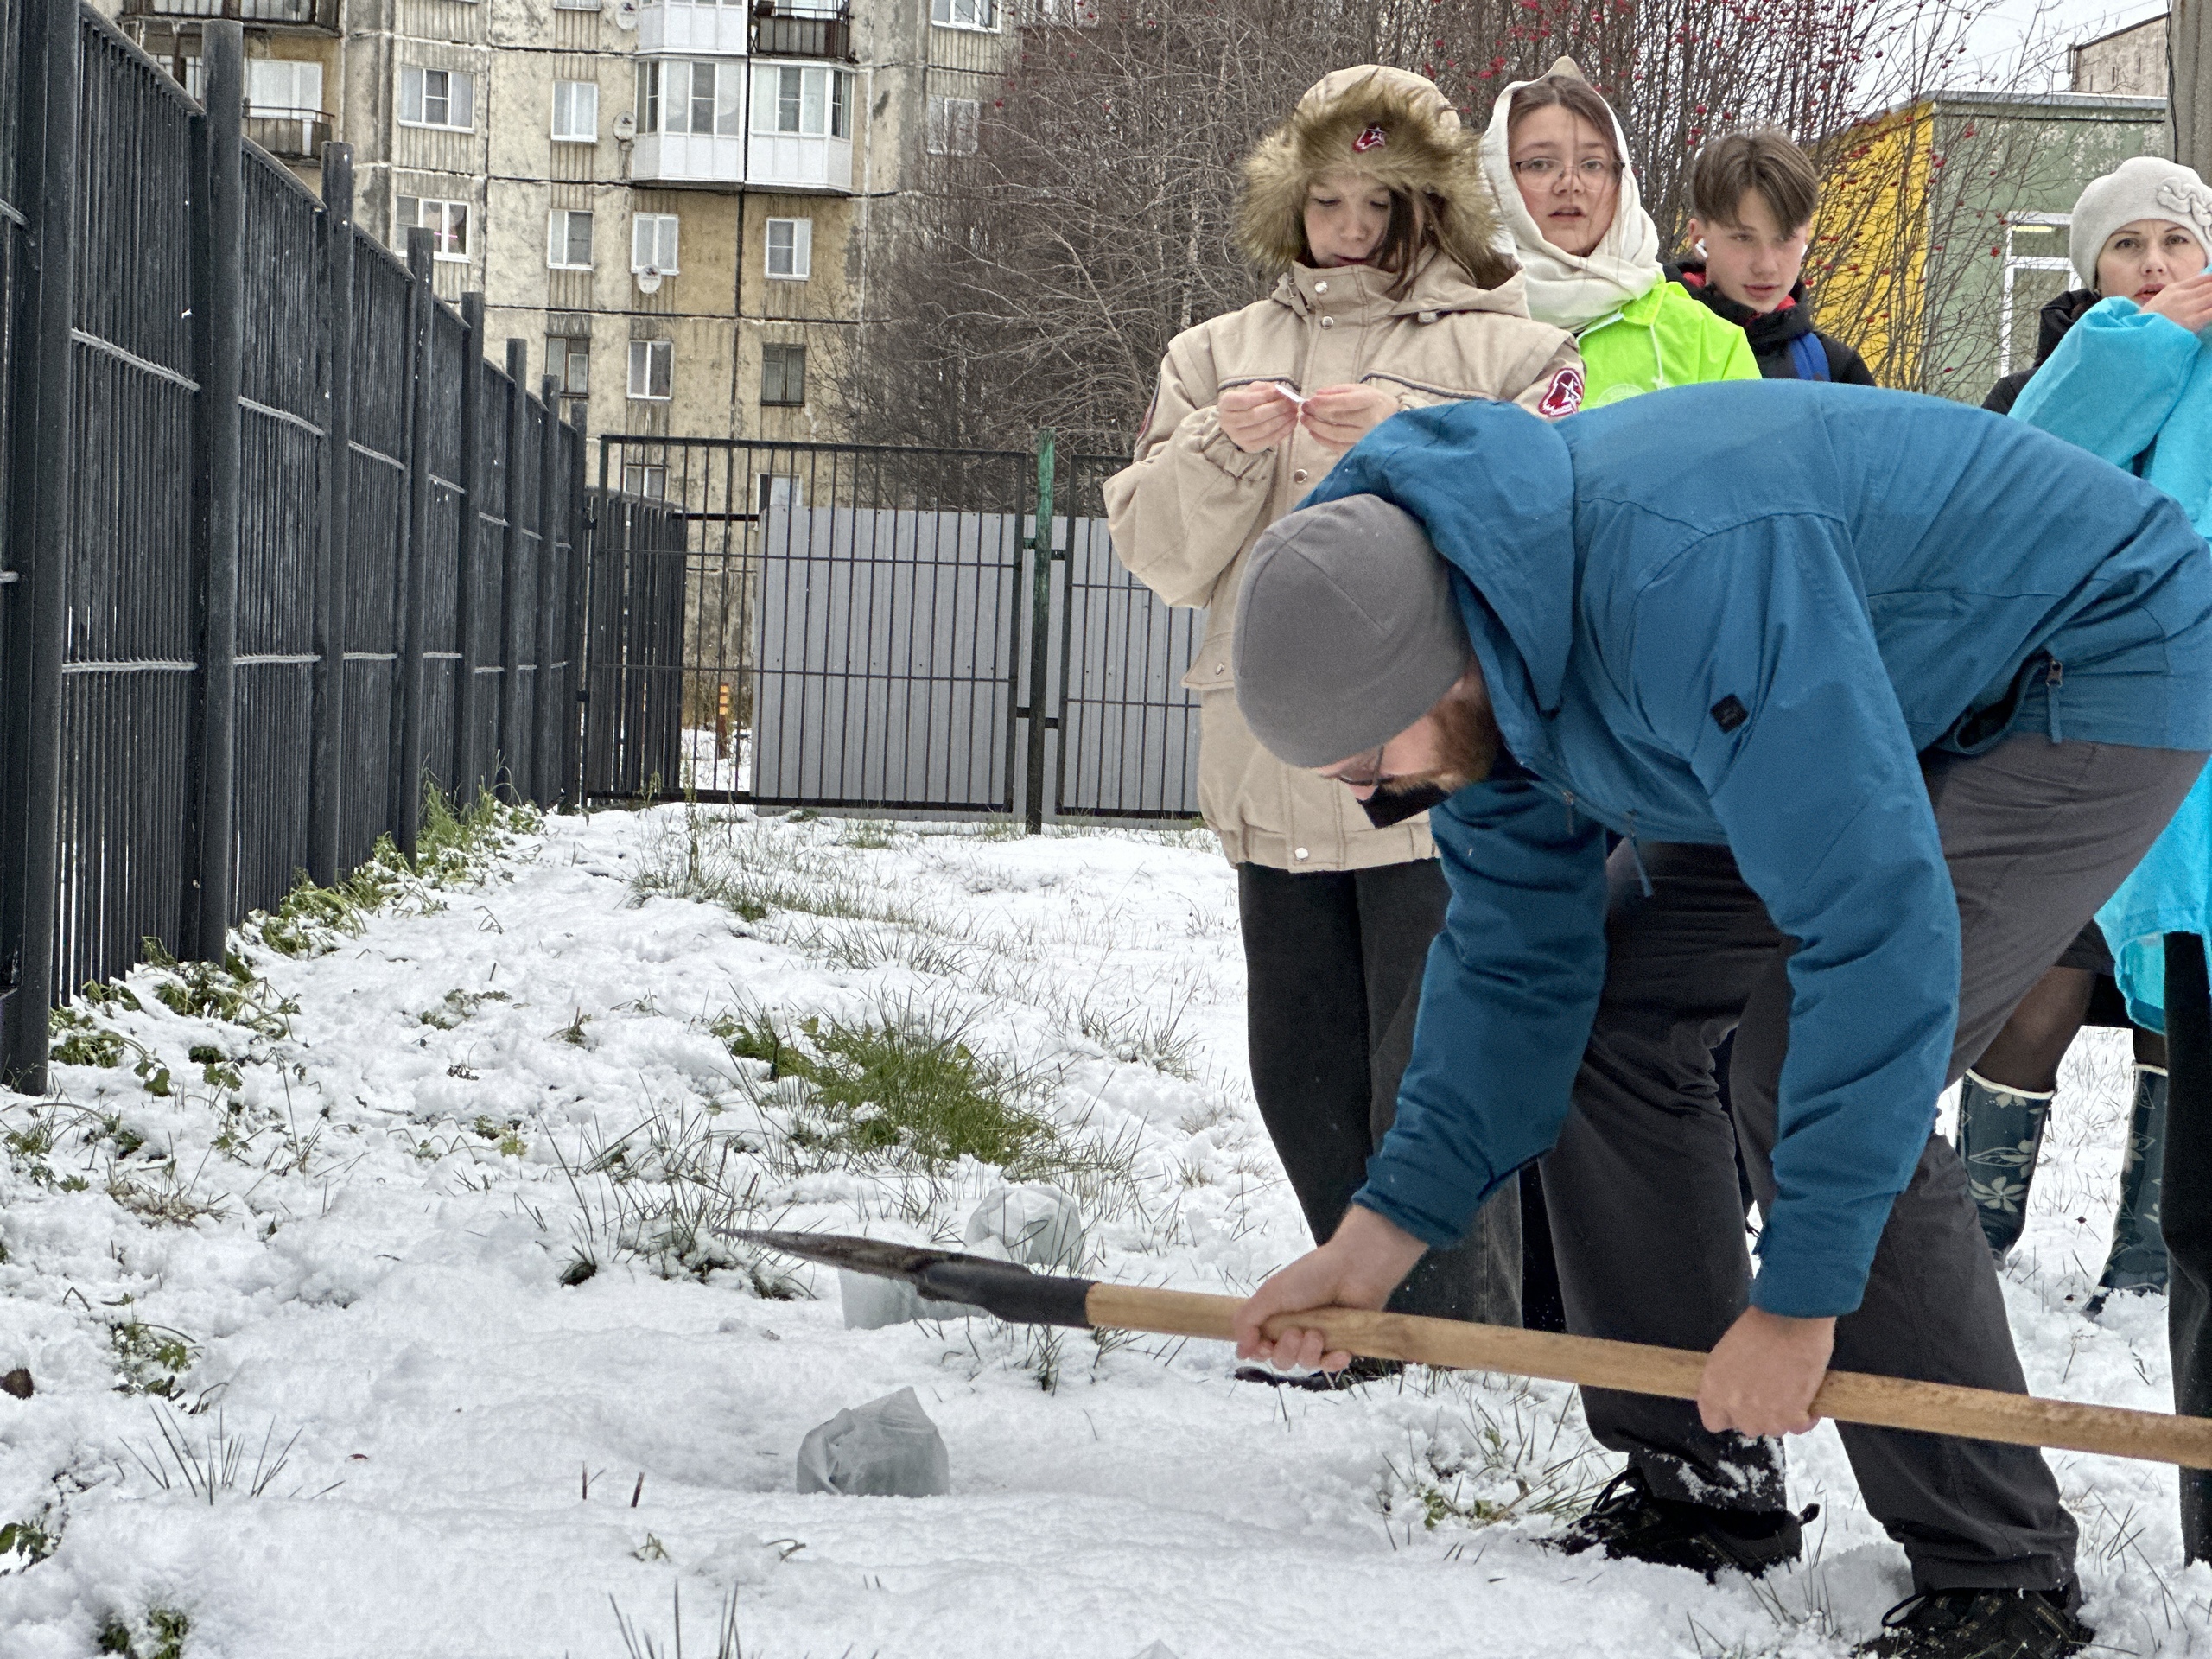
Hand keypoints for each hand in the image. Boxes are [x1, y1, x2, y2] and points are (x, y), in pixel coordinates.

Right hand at [1216, 383, 1300, 453]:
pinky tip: (1291, 423)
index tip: (1280, 391)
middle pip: (1255, 415)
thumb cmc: (1247, 402)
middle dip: (1276, 408)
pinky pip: (1268, 441)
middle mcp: (1228, 422)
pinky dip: (1283, 431)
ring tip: (1293, 412)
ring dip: (1282, 420)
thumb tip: (1281, 391)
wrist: (1237, 421)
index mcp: (1226, 404)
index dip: (1264, 396)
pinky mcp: (1248, 447)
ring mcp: (1237, 437)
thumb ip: (1265, 389)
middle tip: (1291, 403)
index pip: (1245, 400)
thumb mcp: (1252, 391)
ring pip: (1263, 429)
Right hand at [1232, 1205, 1427, 1373]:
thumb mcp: (1271, 1293)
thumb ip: (1247, 1320)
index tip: (1263, 1345)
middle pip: (1281, 1361)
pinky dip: (1334, 1362)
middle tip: (1296, 1332)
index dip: (1259, 1352)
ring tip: (1318, 1333)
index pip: (1260, 1348)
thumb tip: (1239, 1351)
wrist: (1354, 1268)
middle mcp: (1296, 1330)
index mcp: (1277, 1317)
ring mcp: (1320, 1339)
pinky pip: (1333, 1366)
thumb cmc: (1311, 1275)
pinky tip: (1341, 1351)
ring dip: (1309, 1352)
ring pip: (1305, 1364)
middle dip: (1286, 1350)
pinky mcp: (1342, 1344)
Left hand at [1299, 383, 1400, 454]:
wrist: (1394, 420)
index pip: (1345, 402)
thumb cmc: (1374, 402)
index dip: (1325, 402)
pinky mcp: (1360, 449)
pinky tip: (1314, 432)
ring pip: (1335, 434)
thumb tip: (1317, 395)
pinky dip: (1322, 439)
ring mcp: (1366, 437)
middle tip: (1303, 409)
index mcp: (1371, 400)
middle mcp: (1370, 420)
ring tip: (1305, 420)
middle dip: (1316, 414)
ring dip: (1316, 427)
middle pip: (1337, 419)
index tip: (1310, 401)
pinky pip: (1337, 446)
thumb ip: (1338, 391)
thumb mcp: (1359, 389)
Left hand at [1696, 1307, 1835, 1438]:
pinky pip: (1798, 1428)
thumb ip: (1725, 1381)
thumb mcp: (1726, 1354)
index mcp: (1713, 1390)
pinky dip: (1805, 1416)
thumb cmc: (1758, 1328)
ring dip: (1782, 1415)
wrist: (1789, 1321)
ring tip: (1789, 1390)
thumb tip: (1733, 1393)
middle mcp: (1736, 1408)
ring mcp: (1765, 1416)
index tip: (1739, 1404)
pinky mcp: (1793, 1417)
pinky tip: (1806, 1399)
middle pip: (1747, 1427)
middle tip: (1769, 1392)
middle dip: (1757, 1414)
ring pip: (1773, 1429)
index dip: (1728, 1413)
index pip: (1713, 1421)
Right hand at [2140, 271, 2211, 333]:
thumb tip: (2194, 292)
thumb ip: (2177, 295)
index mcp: (2174, 289)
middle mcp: (2182, 295)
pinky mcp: (2192, 320)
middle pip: (2211, 286)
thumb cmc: (2146, 323)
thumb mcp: (2159, 303)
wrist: (2136, 337)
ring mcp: (2187, 307)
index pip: (2204, 279)